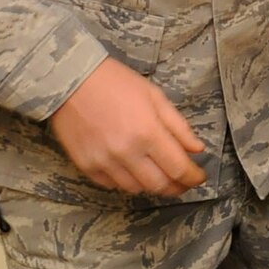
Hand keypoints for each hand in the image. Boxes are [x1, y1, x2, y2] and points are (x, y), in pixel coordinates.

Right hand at [49, 57, 206, 194]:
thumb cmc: (115, 83)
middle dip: (177, 187)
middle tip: (183, 182)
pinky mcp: (86, 166)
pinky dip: (126, 181)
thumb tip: (197, 149)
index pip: (179, 168)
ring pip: (136, 189)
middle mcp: (126, 152)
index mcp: (147, 132)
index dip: (193, 177)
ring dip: (152, 184)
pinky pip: (112, 185)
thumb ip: (178, 126)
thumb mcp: (154, 96)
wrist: (69, 79)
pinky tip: (131, 169)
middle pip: (160, 185)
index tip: (199, 176)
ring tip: (157, 173)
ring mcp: (104, 162)